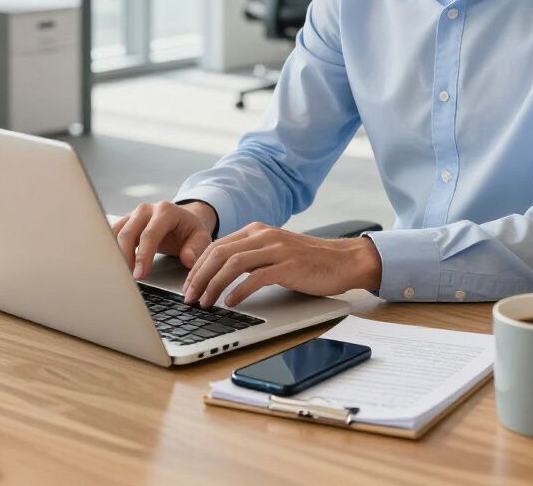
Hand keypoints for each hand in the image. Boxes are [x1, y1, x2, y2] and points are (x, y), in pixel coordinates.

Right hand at [112, 200, 216, 277]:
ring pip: (116, 233)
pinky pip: (112, 234)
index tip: (140, 274)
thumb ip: (196, 248)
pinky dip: (111, 249)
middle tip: (128, 278)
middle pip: (128, 232)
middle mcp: (147, 209)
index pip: (150, 234)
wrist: (183, 220)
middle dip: (125, 257)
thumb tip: (188, 259)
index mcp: (166, 211)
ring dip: (116, 254)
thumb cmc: (190, 230)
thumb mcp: (201, 237)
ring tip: (120, 273)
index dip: (143, 256)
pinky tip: (114, 264)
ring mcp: (134, 214)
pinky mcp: (126, 222)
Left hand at [181, 223, 382, 308]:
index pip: (217, 245)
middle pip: (219, 252)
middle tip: (189, 297)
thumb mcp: (275, 251)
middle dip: (199, 276)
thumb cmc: (308, 261)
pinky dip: (239, 290)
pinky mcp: (288, 265)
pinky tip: (230, 302)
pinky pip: (256, 277)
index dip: (197, 267)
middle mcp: (264, 235)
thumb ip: (252, 256)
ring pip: (233, 263)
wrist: (344, 260)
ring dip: (213, 285)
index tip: (188, 286)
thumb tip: (220, 275)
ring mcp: (276, 249)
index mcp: (257, 230)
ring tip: (205, 303)